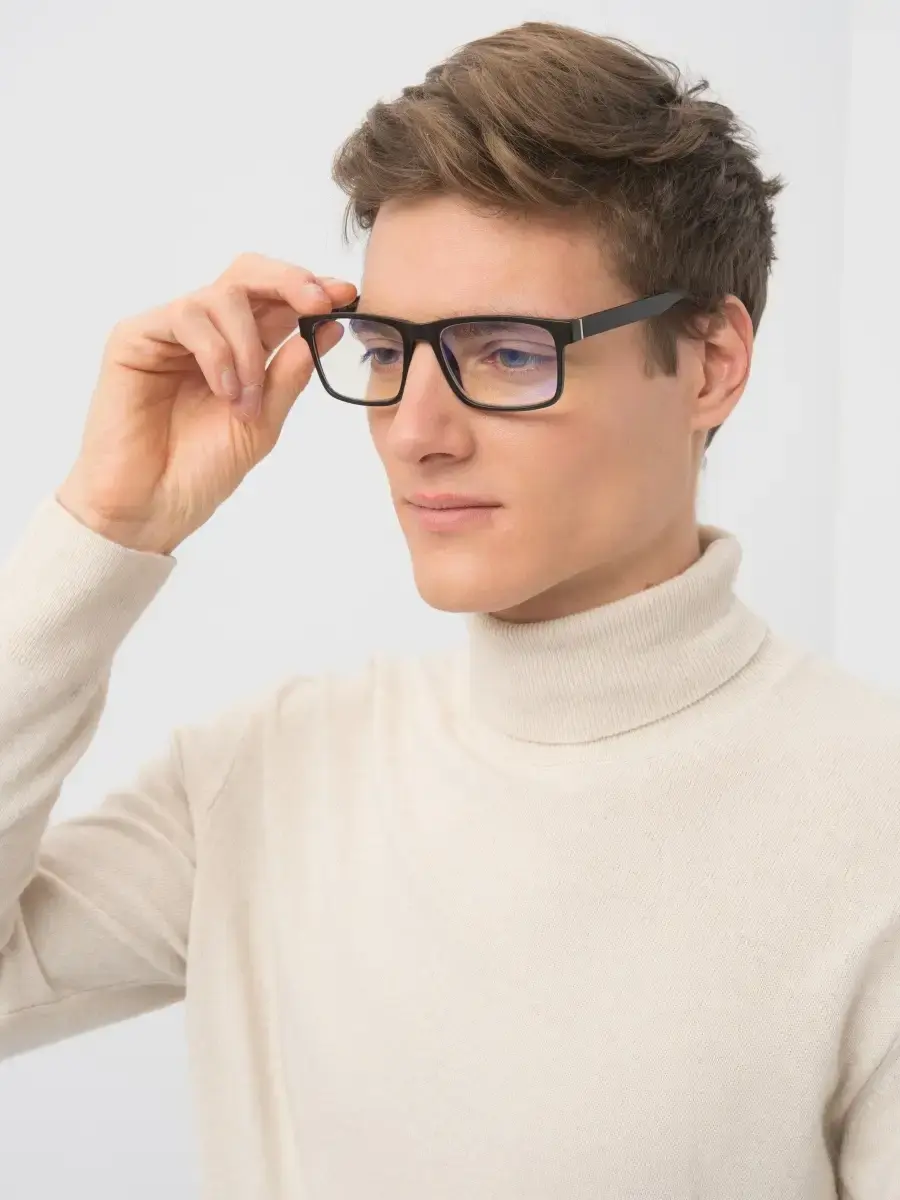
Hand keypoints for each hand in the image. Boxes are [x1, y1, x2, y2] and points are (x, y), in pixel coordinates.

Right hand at [56, 252, 354, 554]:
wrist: (152, 507)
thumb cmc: (201, 470)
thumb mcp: (263, 422)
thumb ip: (290, 374)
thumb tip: (327, 327)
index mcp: (239, 350)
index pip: (276, 301)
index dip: (311, 289)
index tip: (344, 295)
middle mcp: (205, 333)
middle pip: (247, 275)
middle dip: (289, 282)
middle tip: (317, 303)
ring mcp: (168, 332)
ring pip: (222, 296)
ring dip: (248, 347)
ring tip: (246, 400)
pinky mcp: (134, 337)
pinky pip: (186, 317)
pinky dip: (217, 354)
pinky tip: (223, 391)